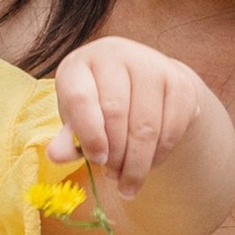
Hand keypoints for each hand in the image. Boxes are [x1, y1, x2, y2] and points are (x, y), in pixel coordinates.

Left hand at [50, 36, 217, 216]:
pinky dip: (160, 154)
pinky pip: (172, 128)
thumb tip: (55, 156)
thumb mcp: (78, 120)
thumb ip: (69, 138)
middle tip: (113, 177)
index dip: (88, 135)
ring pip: (147, 126)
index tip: (96, 161)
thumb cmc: (100, 107)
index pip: (81, 99)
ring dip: (138, 162)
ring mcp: (151, 64)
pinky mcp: (179, 80)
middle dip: (115, 155)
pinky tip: (150, 163)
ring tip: (128, 180)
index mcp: (80, 64)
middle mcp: (115, 54)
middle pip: (116, 114)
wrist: (144, 87)